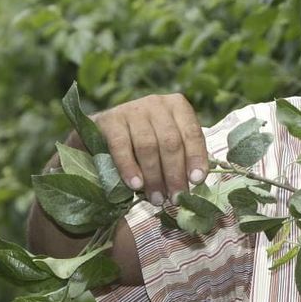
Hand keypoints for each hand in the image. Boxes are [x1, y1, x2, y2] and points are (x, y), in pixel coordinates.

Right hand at [89, 94, 207, 205]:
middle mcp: (157, 103)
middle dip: (174, 174)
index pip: (192, 133)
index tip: (197, 180)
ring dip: (154, 177)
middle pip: (170, 142)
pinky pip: (121, 146)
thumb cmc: (145, 140)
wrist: (103, 132)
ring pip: (148, 146)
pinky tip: (135, 185)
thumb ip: (182, 156)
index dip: (195, 158)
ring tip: (156, 198)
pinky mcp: (110, 120)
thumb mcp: (167, 142)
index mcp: (178, 106)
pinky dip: (129, 168)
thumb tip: (195, 183)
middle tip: (175, 198)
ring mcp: (132, 109)